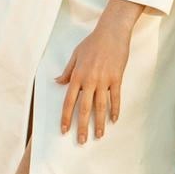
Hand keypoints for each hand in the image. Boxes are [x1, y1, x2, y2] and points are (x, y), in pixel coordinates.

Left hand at [54, 1, 141, 141]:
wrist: (112, 32)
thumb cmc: (92, 42)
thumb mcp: (75, 55)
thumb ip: (67, 71)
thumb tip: (57, 82)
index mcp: (77, 76)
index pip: (69, 101)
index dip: (66, 117)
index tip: (64, 130)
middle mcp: (90, 80)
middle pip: (84, 108)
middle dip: (82, 126)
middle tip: (81, 141)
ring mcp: (104, 80)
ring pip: (100, 106)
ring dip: (99, 123)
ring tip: (99, 135)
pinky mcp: (117, 78)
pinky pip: (116, 98)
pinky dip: (115, 110)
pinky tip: (114, 120)